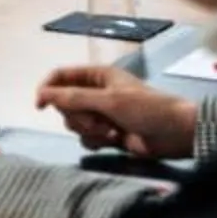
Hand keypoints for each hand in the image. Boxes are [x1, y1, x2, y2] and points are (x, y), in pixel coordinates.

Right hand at [36, 67, 197, 157]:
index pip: (61, 76)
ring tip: (112, 132)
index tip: (40, 105)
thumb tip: (42, 94)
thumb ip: (73, 98)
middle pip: (65, 104)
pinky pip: (86, 138)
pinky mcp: (107, 134)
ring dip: (90, 130)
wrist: (176, 134)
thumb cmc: (147, 109)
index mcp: (97, 76)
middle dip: (78, 116)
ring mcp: (101, 114)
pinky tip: (113, 141)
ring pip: (74, 123)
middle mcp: (96, 93)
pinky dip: (96, 141)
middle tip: (97, 120)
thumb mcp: (109, 100)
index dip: (48, 88)